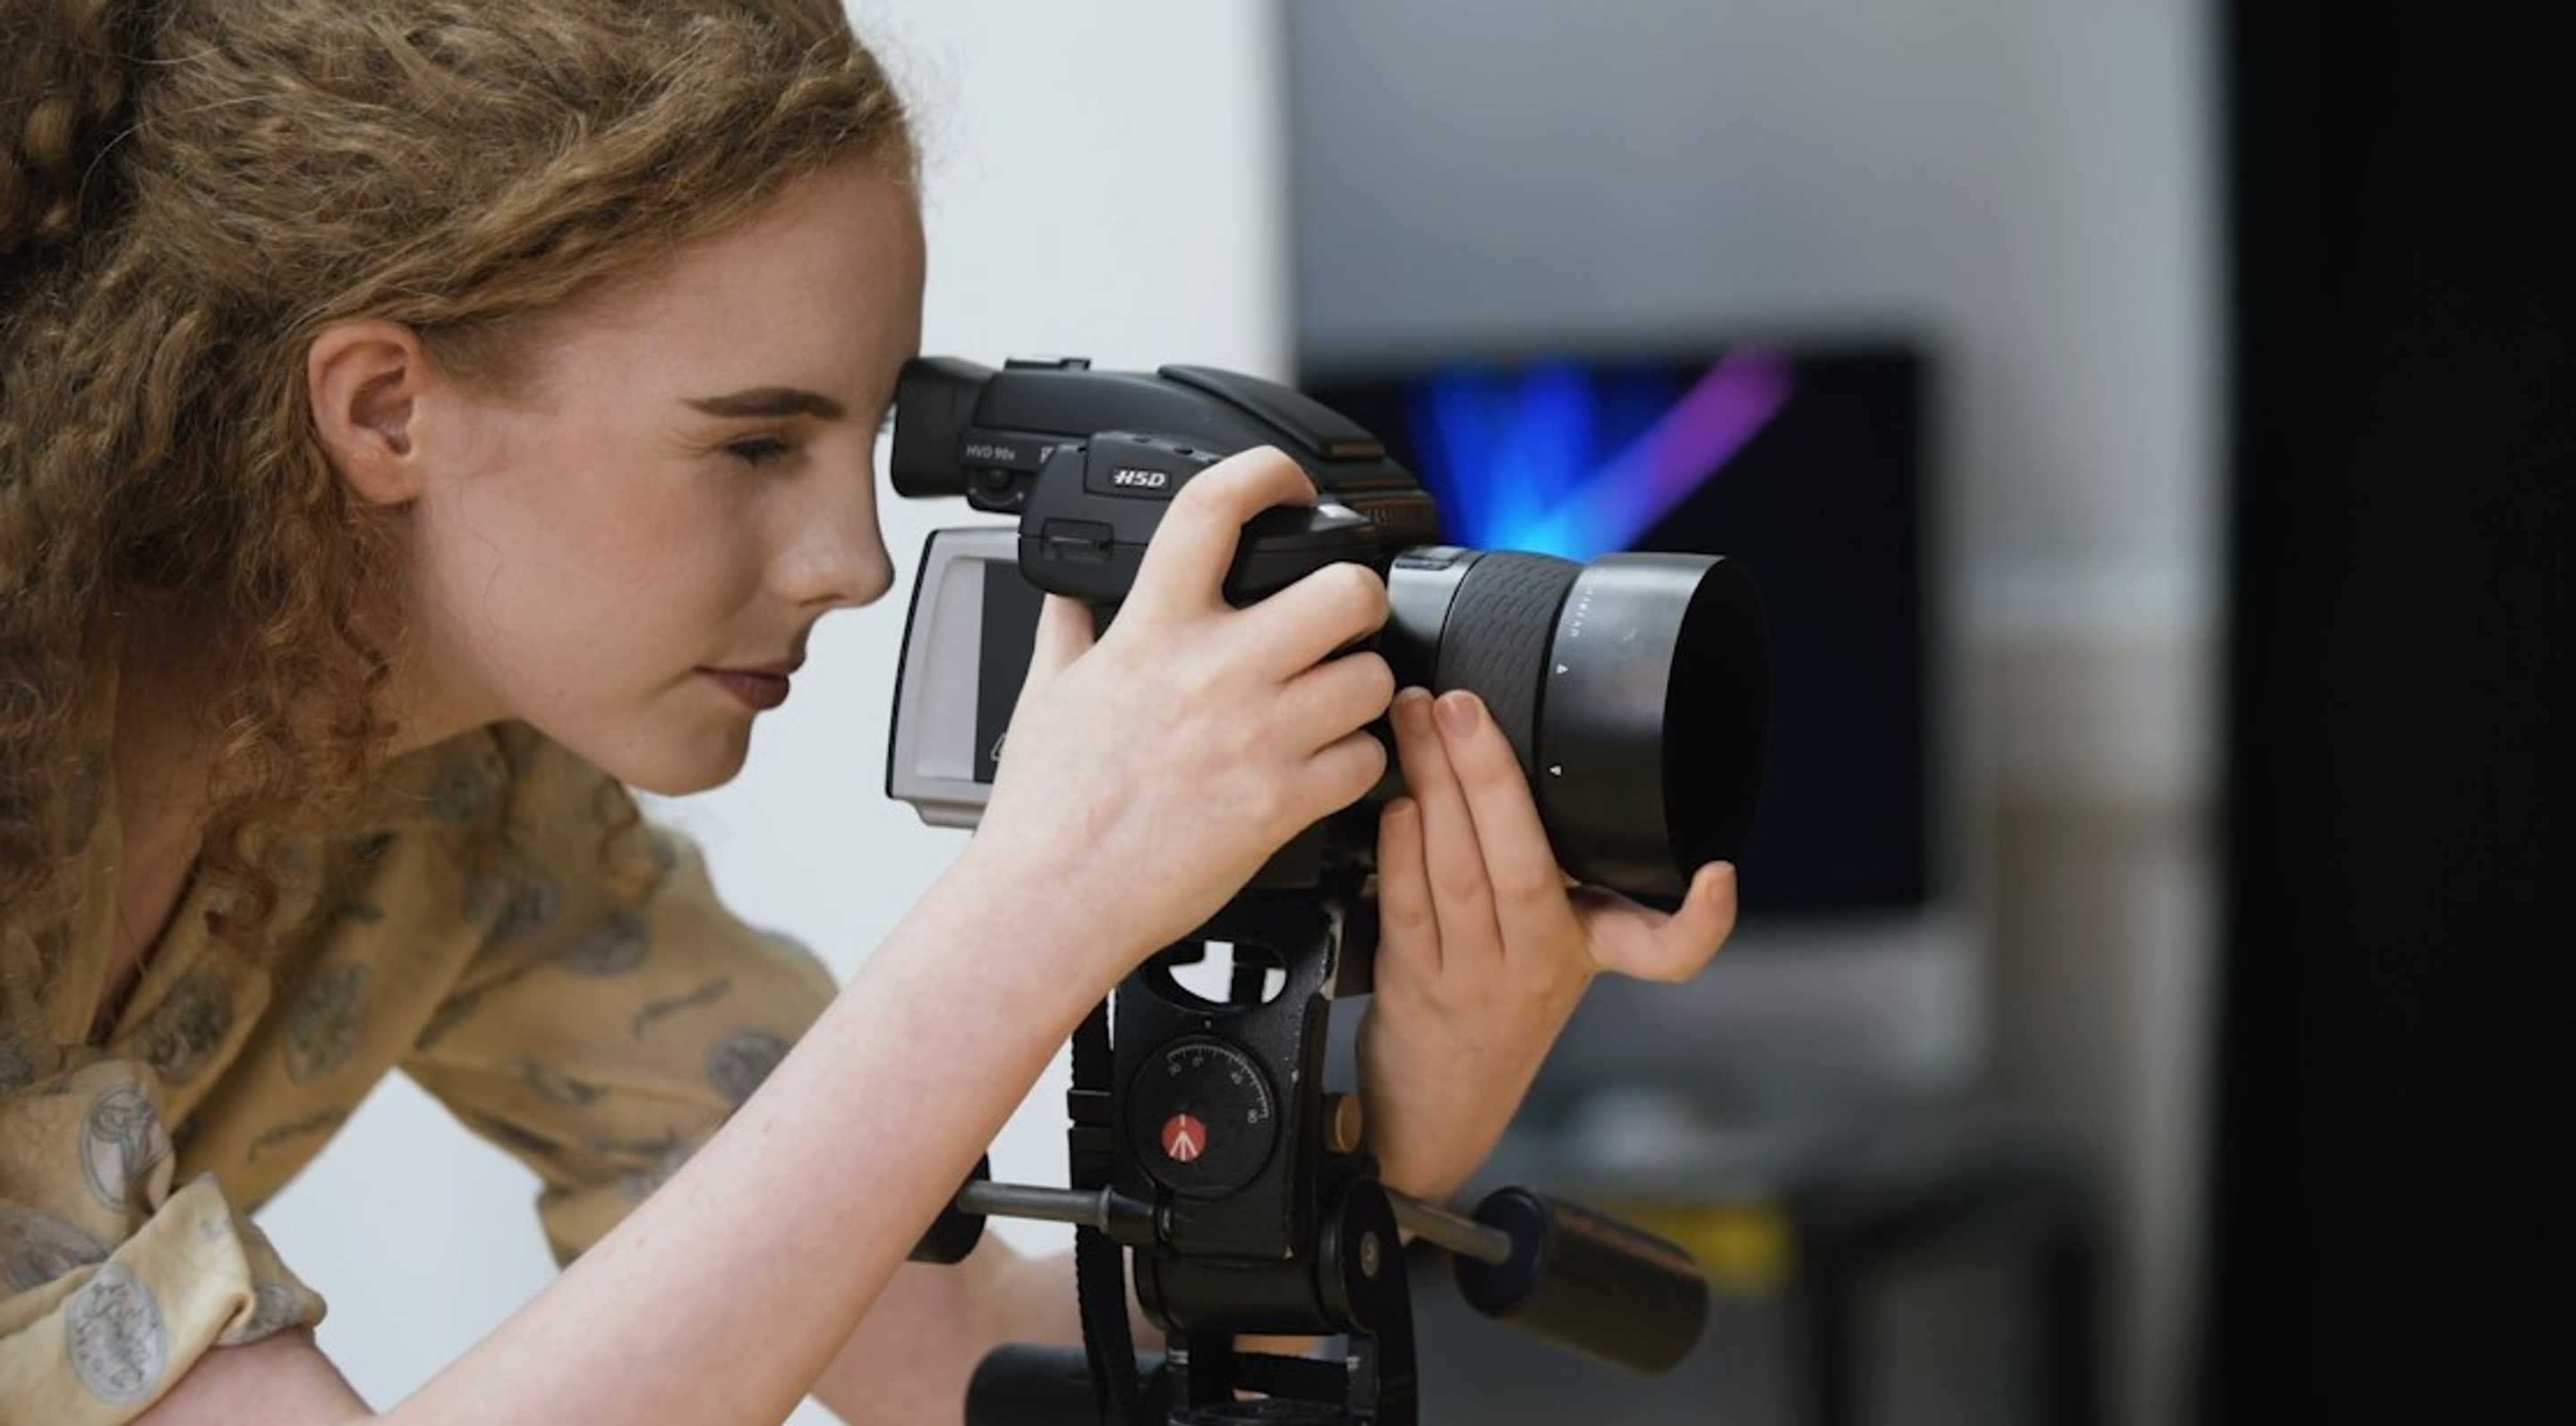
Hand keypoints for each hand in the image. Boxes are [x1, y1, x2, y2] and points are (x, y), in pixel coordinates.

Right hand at [964, 446, 1395, 985]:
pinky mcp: (1284, 803)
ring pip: (1372, 678)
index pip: (1214, 508)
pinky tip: (1326, 765)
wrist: (1053, 901)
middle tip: (1346, 615)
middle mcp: (1214, 673)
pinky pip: (1366, 761)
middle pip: (1344, 591)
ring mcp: (1258, 738)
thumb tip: (1071, 591)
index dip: (1268, 474)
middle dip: (1359, 595)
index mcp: (1152, 631)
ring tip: (1334, 701)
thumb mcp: (1045, 692)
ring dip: (1363, 686)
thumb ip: (1070, 628)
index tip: (1288, 485)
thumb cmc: (1046, 808)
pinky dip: (1359, 762)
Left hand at [1358, 686, 1739, 1204]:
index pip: (1666, 953)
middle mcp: (1537, 969)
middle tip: (1462, 703)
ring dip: (1433, 788)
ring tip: (1417, 721)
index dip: (1702, 920)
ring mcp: (1474, 981)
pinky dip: (1401, 846)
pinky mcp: (1416, 986)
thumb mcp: (1551, 952)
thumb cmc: (1493, 1013)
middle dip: (1492, 775)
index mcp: (1586, 953)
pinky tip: (1397, 800)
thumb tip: (1517, 760)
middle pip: (1525, 867)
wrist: (1439, 1111)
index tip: (1721, 878)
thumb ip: (1548, 874)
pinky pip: (1409, 907)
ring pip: (1458, 874)